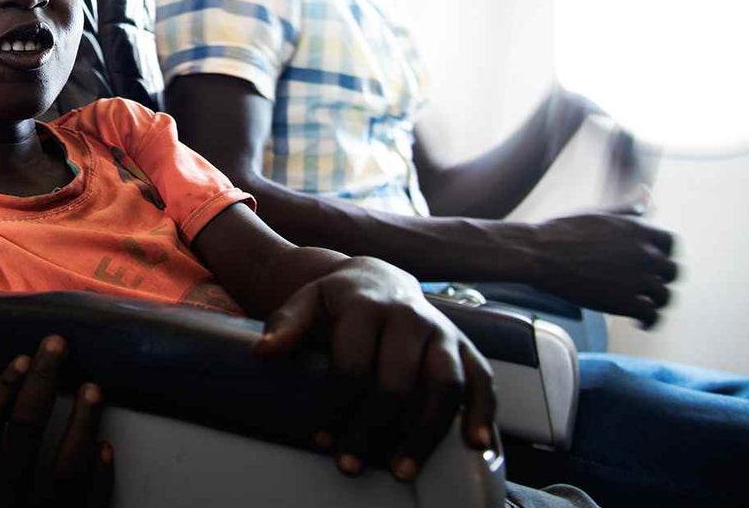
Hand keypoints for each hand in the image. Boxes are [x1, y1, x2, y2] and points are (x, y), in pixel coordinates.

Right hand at [0, 336, 113, 506]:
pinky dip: (100, 475)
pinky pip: (89, 504)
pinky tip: (106, 446)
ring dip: (83, 423)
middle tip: (57, 345)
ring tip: (93, 388)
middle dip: (44, 381)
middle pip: (27, 428)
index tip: (25, 358)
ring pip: (66, 466)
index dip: (7, 384)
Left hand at [254, 257, 494, 481]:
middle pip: (398, 381)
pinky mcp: (466, 347)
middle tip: (351, 465)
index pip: (352, 364)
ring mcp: (442, 333)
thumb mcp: (305, 302)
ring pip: (446, 384)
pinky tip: (477, 446)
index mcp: (367, 307)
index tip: (320, 440)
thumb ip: (285, 325)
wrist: (379, 279)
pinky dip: (484, 414)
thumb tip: (264, 352)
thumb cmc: (337, 302)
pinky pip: (483, 381)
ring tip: (402, 469)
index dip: (336, 406)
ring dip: (426, 431)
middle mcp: (410, 318)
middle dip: (373, 427)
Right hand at [527, 213, 676, 326]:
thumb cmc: (563, 231)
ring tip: (647, 307)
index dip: (665, 254)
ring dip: (657, 302)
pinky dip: (649, 321)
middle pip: (672, 271)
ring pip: (664, 296)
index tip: (656, 262)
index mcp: (638, 230)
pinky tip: (639, 321)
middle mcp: (644, 254)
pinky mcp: (625, 302)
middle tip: (650, 286)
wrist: (540, 254)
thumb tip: (646, 194)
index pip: (671, 243)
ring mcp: (637, 279)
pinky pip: (651, 316)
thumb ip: (628, 208)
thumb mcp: (599, 213)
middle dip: (663, 279)